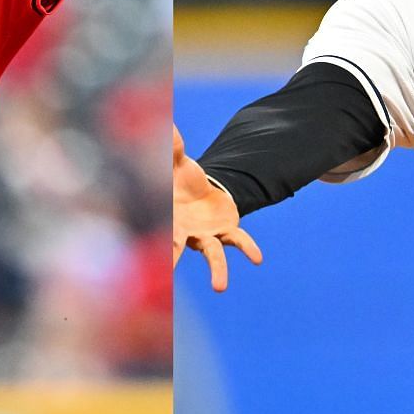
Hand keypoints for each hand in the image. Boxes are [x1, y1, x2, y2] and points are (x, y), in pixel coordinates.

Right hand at [174, 126, 261, 288]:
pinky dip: (247, 248)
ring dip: (217, 271)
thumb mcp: (179, 163)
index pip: (162, 231)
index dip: (160, 241)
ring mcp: (208, 235)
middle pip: (178, 249)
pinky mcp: (227, 231)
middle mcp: (187, 232)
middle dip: (174, 260)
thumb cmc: (182, 181)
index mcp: (170, 219)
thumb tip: (168, 124)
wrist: (202, 192)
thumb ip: (174, 148)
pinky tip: (257, 259)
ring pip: (212, 254)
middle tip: (168, 276)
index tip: (156, 250)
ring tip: (219, 288)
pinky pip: (237, 240)